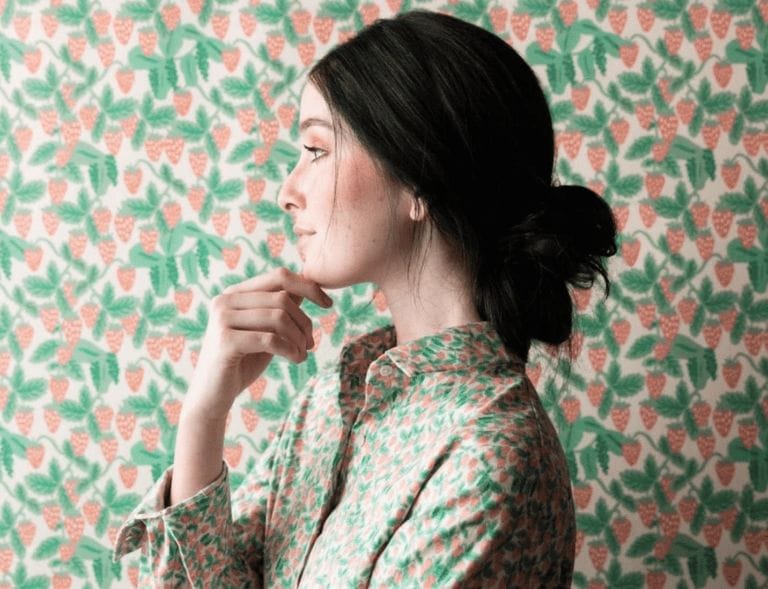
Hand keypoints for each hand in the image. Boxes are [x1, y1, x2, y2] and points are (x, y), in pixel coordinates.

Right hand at [183, 267, 332, 419]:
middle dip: (304, 322)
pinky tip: (296, 360)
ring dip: (299, 338)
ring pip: (278, 317)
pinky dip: (290, 350)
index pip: (279, 276)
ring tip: (302, 354)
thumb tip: (310, 287)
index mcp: (234, 293)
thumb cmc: (243, 361)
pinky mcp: (225, 341)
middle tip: (310, 343)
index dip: (308, 287)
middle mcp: (225, 300)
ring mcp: (222, 319)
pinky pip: (270, 339)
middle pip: (282, 298)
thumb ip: (281, 308)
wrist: (212, 396)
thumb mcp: (266, 330)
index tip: (328, 304)